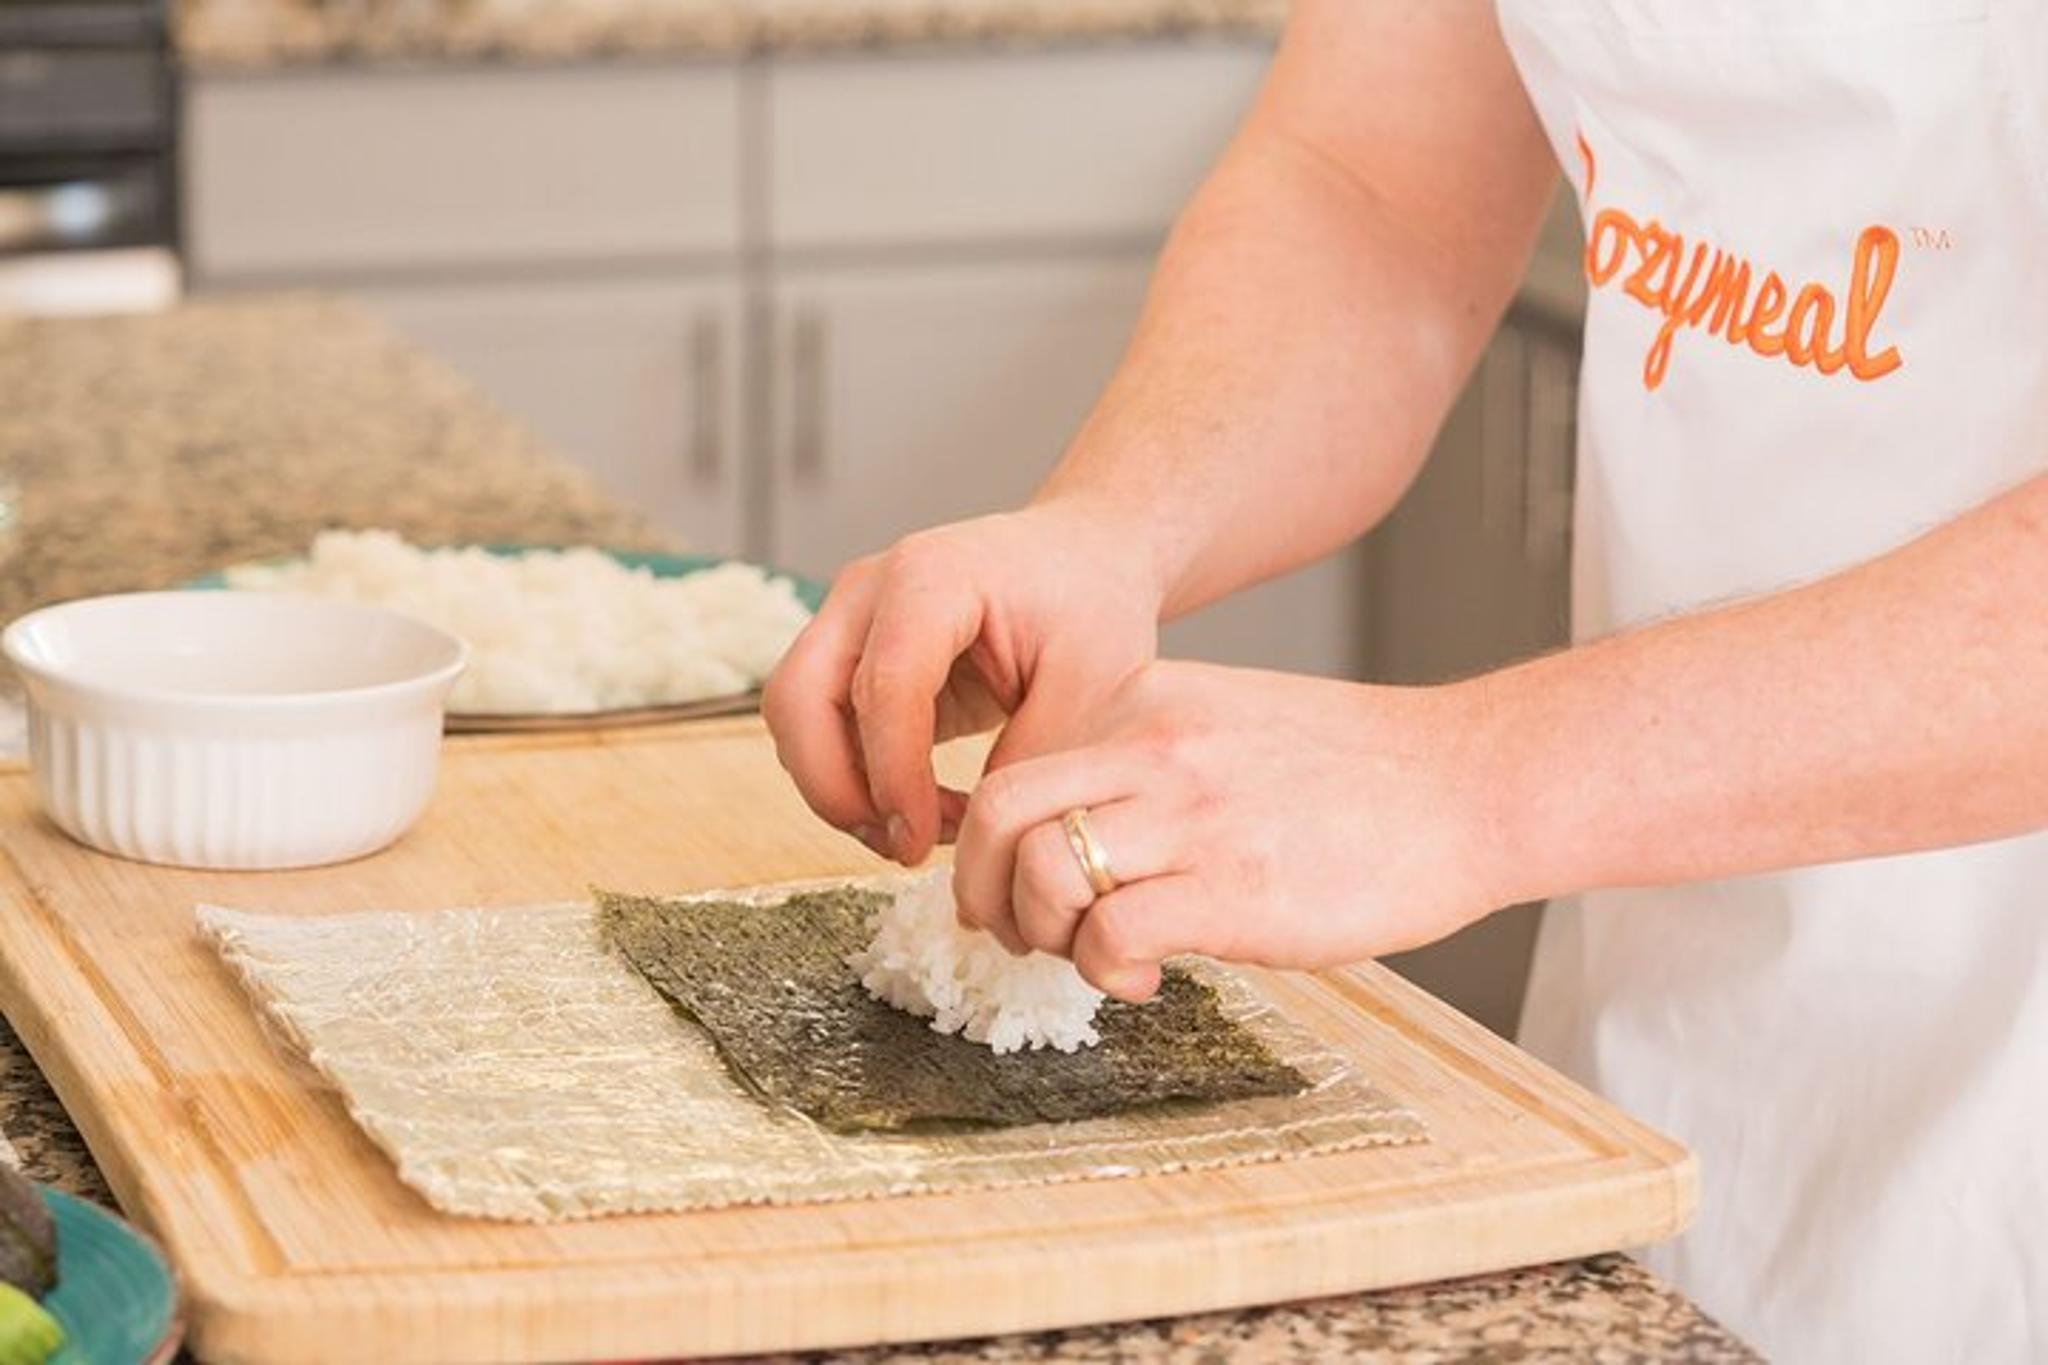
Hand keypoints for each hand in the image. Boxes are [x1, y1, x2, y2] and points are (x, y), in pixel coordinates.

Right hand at [762, 501, 1163, 871]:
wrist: (1088, 556)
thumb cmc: (1094, 604)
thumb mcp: (1093, 685)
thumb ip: (1035, 759)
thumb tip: (984, 840)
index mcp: (932, 576)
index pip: (882, 687)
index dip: (892, 776)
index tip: (921, 842)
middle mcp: (870, 589)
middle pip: (798, 699)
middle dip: (835, 789)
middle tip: (903, 845)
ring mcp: (850, 619)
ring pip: (796, 720)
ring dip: (841, 790)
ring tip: (925, 831)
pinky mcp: (851, 655)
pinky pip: (820, 728)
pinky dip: (854, 779)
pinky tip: (925, 809)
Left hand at [950, 660, 1510, 999]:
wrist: (1470, 784)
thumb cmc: (1357, 773)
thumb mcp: (1227, 724)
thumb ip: (1144, 763)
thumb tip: (1075, 832)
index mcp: (1144, 702)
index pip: (1013, 766)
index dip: (991, 842)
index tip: (1021, 886)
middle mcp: (1153, 745)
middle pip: (994, 813)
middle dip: (978, 889)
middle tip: (1016, 931)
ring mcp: (1191, 814)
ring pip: (1038, 871)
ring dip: (1041, 934)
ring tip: (1092, 954)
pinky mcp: (1233, 887)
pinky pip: (1110, 933)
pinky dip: (1105, 971)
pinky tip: (1148, 978)